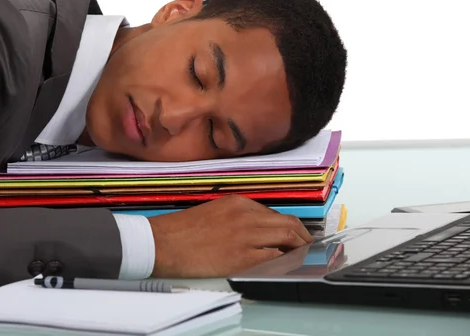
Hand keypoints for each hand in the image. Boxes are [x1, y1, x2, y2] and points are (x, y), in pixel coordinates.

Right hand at [148, 194, 312, 277]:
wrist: (163, 243)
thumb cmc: (182, 230)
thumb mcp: (213, 211)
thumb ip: (236, 217)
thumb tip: (255, 230)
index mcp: (238, 202)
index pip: (275, 214)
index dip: (288, 226)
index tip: (294, 234)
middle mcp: (246, 215)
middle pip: (287, 224)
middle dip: (301, 236)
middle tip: (306, 246)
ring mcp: (246, 235)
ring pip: (287, 239)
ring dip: (298, 248)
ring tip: (301, 256)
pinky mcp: (242, 256)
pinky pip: (274, 258)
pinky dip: (285, 261)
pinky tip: (286, 266)